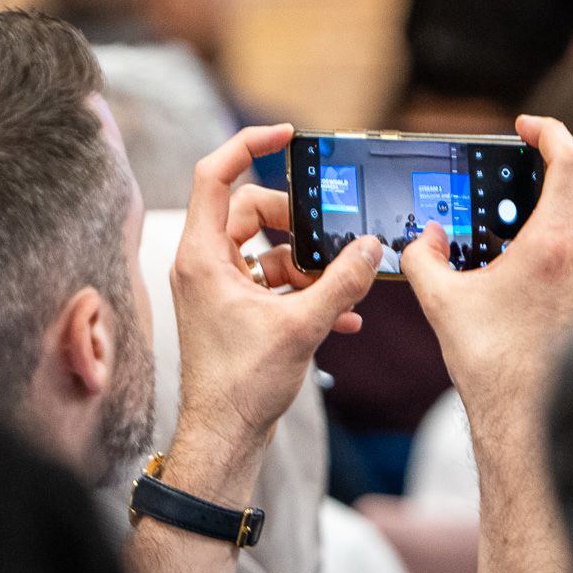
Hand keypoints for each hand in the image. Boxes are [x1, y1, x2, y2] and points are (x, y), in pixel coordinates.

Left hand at [167, 124, 382, 472]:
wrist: (225, 438)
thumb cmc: (240, 387)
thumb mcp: (301, 327)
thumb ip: (340, 283)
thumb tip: (369, 248)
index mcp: (203, 256)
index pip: (216, 174)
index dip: (249, 144)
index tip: (287, 134)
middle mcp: (205, 265)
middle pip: (251, 211)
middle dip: (298, 223)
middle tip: (330, 240)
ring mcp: (219, 288)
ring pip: (267, 249)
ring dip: (308, 263)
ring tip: (340, 286)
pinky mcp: (235, 311)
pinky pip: (273, 282)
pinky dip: (305, 290)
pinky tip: (343, 314)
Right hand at [403, 115, 572, 572]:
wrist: (531, 429)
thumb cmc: (489, 367)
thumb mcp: (444, 302)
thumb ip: (425, 258)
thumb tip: (422, 241)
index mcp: (557, 245)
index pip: (571, 159)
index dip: (550, 131)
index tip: (527, 126)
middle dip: (559, 167)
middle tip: (526, 170)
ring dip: (567, 214)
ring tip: (524, 229)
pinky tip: (541, 276)